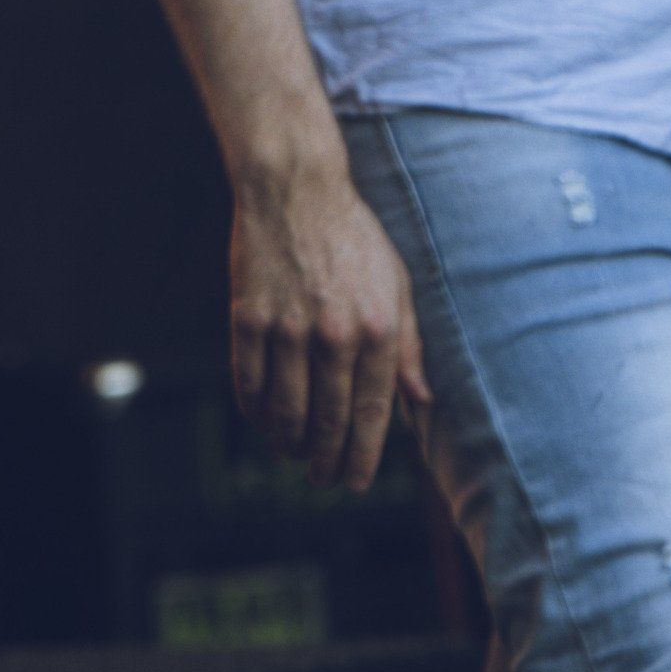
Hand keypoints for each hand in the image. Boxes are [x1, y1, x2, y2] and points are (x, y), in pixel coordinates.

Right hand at [228, 147, 433, 490]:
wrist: (296, 190)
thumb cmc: (354, 239)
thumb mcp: (397, 285)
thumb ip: (408, 346)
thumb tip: (422, 400)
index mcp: (377, 327)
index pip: (373, 411)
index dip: (365, 454)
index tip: (357, 481)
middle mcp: (335, 333)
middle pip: (329, 420)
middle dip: (326, 460)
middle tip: (323, 480)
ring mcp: (287, 327)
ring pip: (286, 411)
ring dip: (290, 444)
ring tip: (294, 455)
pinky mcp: (248, 319)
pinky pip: (249, 384)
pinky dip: (256, 412)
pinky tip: (264, 423)